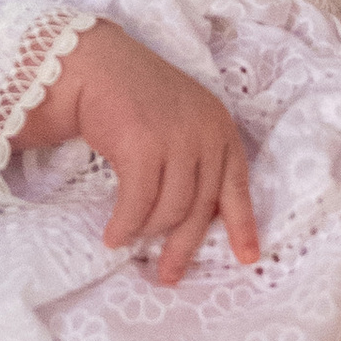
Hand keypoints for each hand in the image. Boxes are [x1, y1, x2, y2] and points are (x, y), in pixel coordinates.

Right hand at [16, 24, 257, 279]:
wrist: (92, 64)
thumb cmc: (132, 97)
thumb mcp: (180, 121)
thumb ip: (194, 158)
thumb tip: (195, 216)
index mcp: (219, 127)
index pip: (237, 184)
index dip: (243, 225)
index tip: (247, 258)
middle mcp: (205, 133)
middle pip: (201, 207)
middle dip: (183, 246)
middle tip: (170, 275)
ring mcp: (176, 139)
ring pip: (170, 210)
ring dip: (146, 231)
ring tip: (128, 238)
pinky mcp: (143, 147)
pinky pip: (137, 205)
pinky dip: (125, 226)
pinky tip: (113, 236)